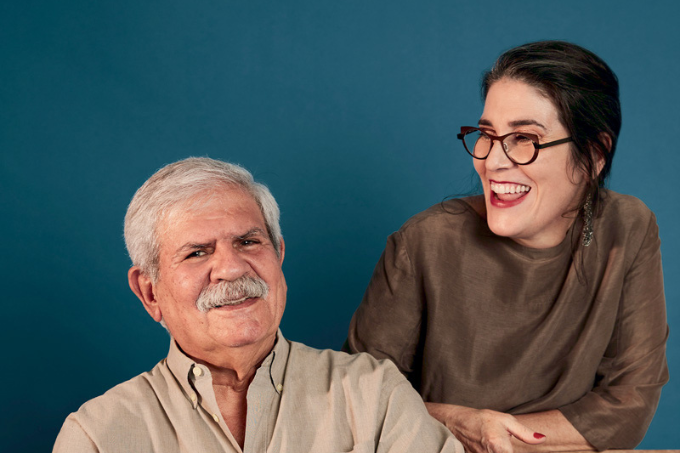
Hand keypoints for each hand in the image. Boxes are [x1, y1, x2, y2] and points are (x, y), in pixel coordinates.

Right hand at [426, 403, 545, 452]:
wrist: (457, 422)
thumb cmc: (483, 419)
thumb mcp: (506, 420)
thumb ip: (525, 433)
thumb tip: (542, 439)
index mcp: (499, 445)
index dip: (513, 452)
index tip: (513, 448)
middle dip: (509, 450)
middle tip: (507, 444)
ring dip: (502, 450)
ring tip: (499, 443)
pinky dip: (494, 451)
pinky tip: (494, 446)